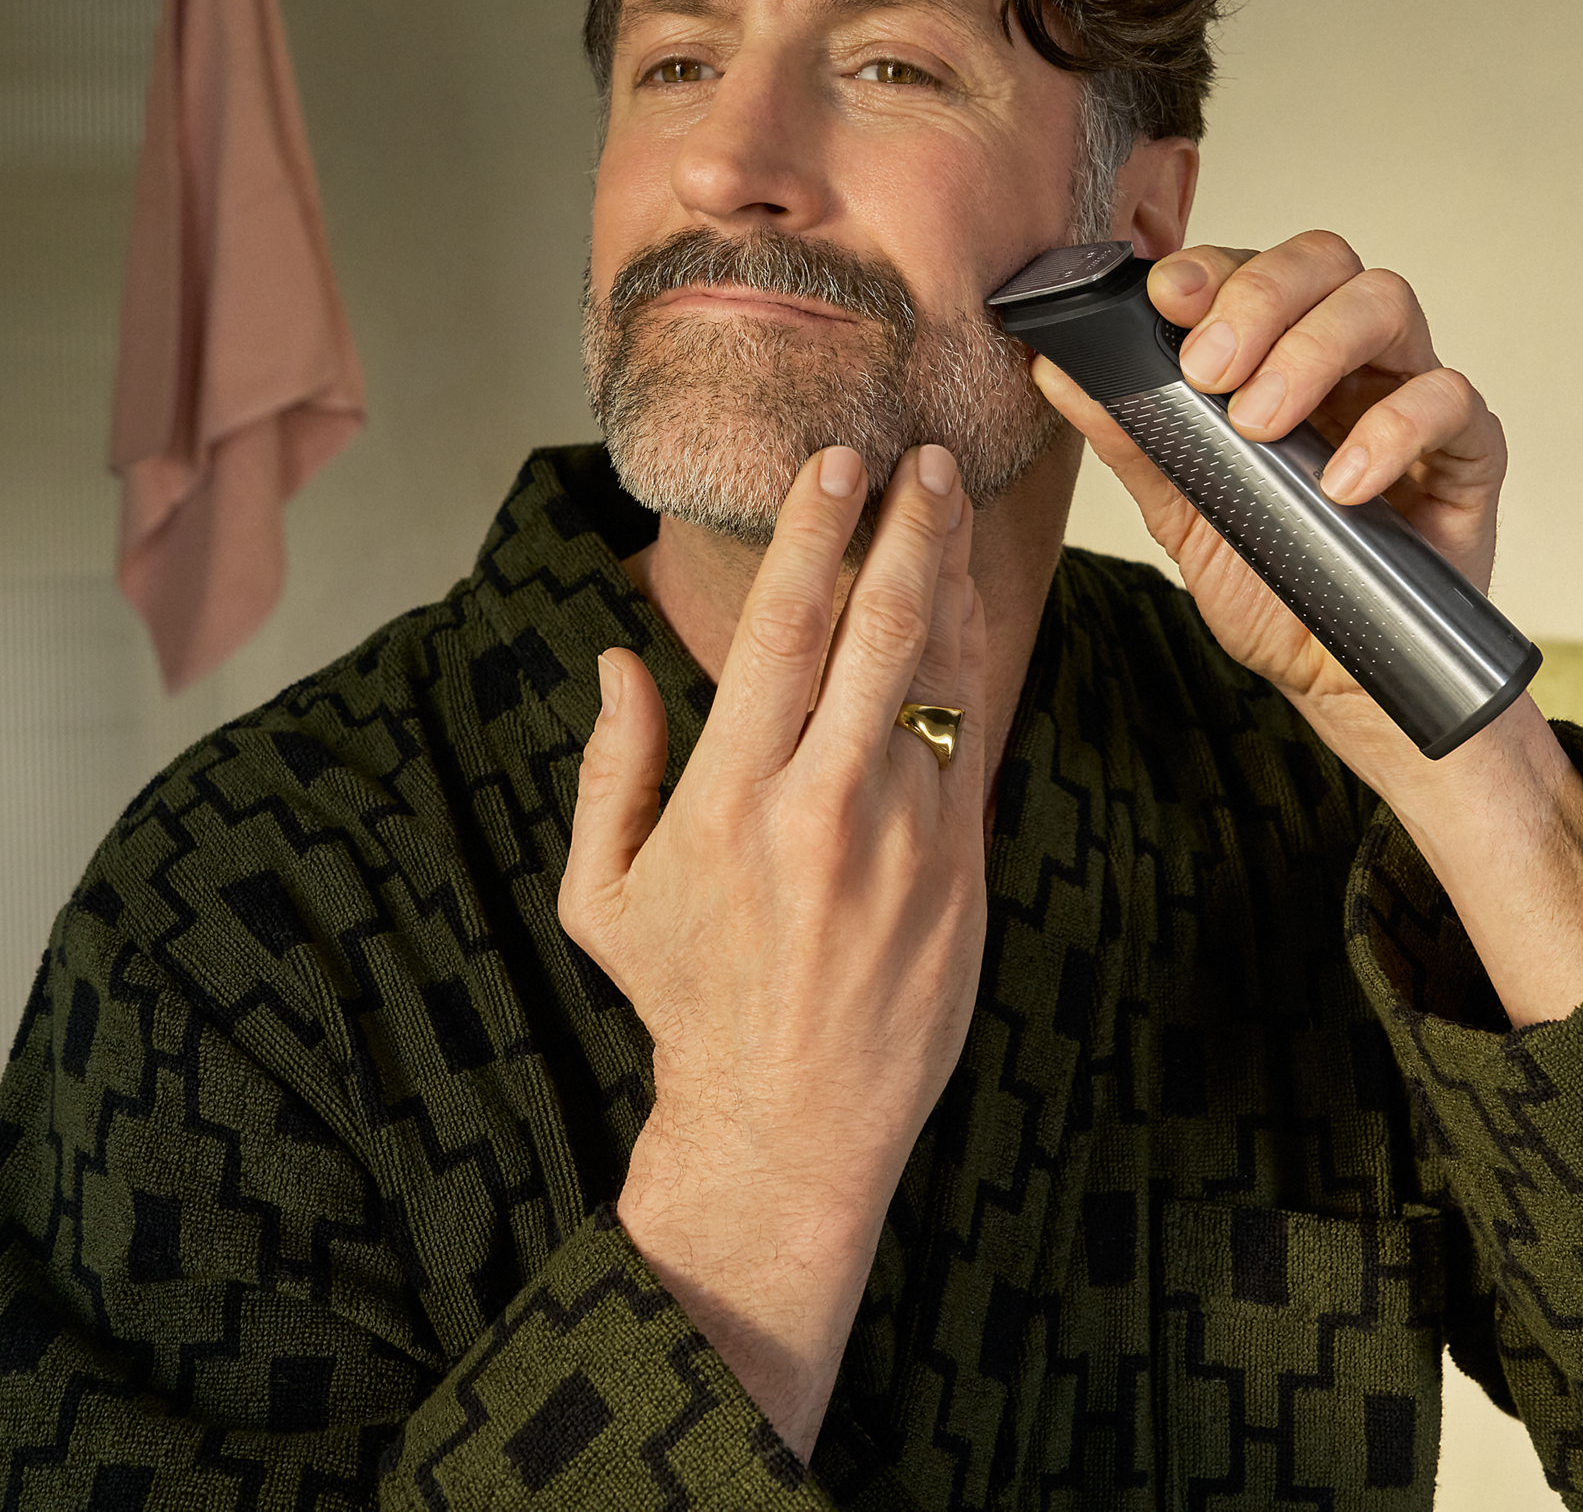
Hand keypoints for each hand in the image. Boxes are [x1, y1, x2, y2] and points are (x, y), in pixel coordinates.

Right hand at [560, 442, 995, 1453]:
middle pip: (878, 628)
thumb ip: (610, 768)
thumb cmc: (687, 1004)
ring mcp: (903, 839)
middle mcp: (820, 806)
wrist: (787, 1125)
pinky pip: (978, 740)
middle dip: (906, 527)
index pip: (780, 630)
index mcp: (727, 798)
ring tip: (959, 505)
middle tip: (923, 457)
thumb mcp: (603, 893)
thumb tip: (614, 661)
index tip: (835, 462)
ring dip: (955, 577)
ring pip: (944, 673)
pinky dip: (979, 664)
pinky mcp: (962, 871)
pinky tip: (975, 608)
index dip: (813, 533)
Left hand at [1031, 232, 1582, 1020]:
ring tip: (1261, 423)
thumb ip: (1132, 437)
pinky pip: (1453, 400)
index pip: (1250, 268)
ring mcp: (1410, 393)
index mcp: (1275, 354)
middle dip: (1259, 298)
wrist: (1341, 680)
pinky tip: (1344, 484)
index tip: (1163, 298)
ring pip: (1388, 303)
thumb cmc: (1273, 586)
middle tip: (1207, 367)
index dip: (1210, 269)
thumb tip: (1053, 368)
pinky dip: (1396, 427)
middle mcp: (1345, 358)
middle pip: (1323, 261)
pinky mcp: (1467, 450)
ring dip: (1315, 349)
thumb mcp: (1184, 513)